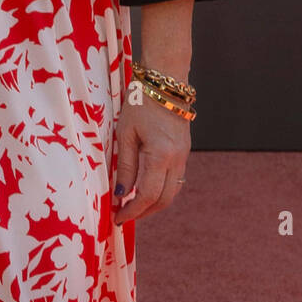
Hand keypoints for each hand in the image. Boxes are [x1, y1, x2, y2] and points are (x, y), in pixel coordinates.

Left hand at [112, 88, 190, 225]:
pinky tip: (144, 189)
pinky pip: (174, 179)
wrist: (165, 83)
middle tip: (123, 216)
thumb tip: (121, 194)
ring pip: (172, 192)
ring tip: (132, 207)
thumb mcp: (125, 133)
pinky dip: (160, 190)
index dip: (132, 211)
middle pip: (164, 200)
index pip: (147, 195)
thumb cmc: (139, 103)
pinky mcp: (184, 152)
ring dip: (153, 204)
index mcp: (160, 155)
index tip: (117, 218)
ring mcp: (183, 157)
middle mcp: (176, 160)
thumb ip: (126, 166)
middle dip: (144, 212)